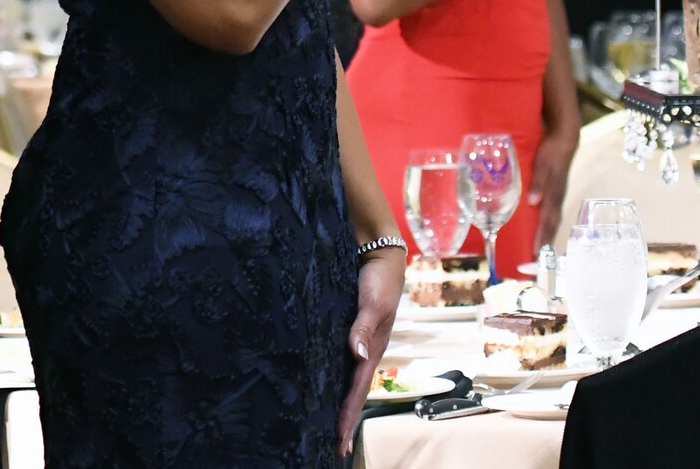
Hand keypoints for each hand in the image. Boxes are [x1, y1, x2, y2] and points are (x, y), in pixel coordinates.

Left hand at [337, 249, 403, 458]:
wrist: (379, 252)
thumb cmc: (379, 278)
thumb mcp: (374, 304)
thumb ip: (363, 328)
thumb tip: (356, 355)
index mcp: (373, 349)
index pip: (358, 390)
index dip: (348, 415)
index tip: (339, 441)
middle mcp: (363, 349)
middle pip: (352, 391)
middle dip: (344, 419)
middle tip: (334, 446)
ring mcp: (355, 340)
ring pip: (344, 378)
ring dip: (337, 402)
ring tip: (326, 424)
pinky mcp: (345, 328)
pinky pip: (337, 359)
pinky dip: (331, 377)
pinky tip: (320, 384)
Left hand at [527, 131, 577, 250]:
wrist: (564, 141)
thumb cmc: (551, 153)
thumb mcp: (542, 165)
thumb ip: (538, 182)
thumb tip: (533, 202)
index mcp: (553, 196)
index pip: (547, 222)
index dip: (541, 237)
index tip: (535, 253)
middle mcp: (557, 201)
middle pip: (550, 227)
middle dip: (543, 244)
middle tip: (534, 262)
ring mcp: (557, 198)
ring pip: (552, 222)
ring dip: (545, 237)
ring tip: (537, 254)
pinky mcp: (555, 195)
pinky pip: (551, 215)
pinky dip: (546, 226)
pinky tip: (539, 232)